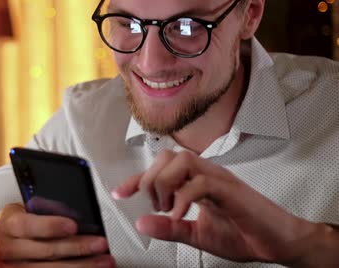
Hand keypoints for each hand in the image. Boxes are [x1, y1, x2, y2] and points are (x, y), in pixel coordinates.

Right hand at [0, 203, 114, 267]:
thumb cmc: (6, 228)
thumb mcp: (15, 213)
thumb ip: (37, 212)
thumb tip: (73, 212)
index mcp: (6, 226)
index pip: (29, 226)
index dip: (51, 225)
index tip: (73, 224)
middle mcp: (6, 250)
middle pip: (46, 252)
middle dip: (78, 248)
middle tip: (101, 244)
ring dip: (83, 267)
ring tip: (105, 262)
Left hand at [112, 150, 318, 264]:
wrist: (279, 243)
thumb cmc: (243, 234)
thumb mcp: (197, 235)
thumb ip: (170, 229)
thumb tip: (142, 224)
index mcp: (196, 180)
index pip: (160, 168)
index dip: (136, 179)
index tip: (120, 193)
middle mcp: (206, 173)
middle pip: (167, 156)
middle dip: (151, 180)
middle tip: (156, 207)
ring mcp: (219, 179)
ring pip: (182, 160)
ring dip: (165, 183)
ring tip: (167, 209)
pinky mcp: (232, 190)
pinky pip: (201, 183)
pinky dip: (183, 198)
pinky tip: (179, 216)